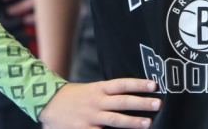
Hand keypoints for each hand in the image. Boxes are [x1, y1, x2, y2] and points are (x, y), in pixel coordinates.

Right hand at [37, 78, 161, 128]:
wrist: (48, 103)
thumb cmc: (74, 97)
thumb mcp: (91, 89)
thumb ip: (108, 93)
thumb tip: (131, 95)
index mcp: (99, 88)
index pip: (122, 84)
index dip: (138, 84)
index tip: (154, 84)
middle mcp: (97, 101)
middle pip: (122, 101)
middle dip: (141, 103)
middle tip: (158, 103)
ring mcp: (91, 117)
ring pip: (115, 119)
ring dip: (133, 121)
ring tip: (148, 122)